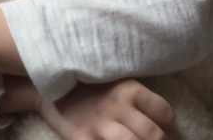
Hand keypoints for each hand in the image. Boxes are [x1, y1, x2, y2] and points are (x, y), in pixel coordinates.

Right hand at [38, 79, 174, 139]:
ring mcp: (100, 127)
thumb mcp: (113, 78)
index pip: (164, 112)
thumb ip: (135, 93)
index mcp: (130, 90)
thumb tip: (160, 112)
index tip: (163, 125)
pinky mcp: (82, 139)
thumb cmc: (86, 82)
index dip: (166, 122)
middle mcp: (119, 109)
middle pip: (154, 135)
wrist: (46, 84)